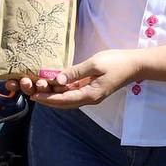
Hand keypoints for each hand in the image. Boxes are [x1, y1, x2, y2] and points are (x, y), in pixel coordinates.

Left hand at [15, 49, 144, 108]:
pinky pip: (73, 92)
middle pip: (63, 102)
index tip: (33, 96)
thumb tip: (58, 80)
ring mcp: (91, 94)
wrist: (136, 64)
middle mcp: (89, 98)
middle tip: (30, 93)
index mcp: (90, 95)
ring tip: (38, 88)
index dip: (47, 98)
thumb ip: (75, 72)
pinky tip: (52, 84)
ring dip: (53, 95)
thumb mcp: (95, 64)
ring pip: (67, 98)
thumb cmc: (117, 62)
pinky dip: (62, 90)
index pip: (63, 100)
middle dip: (46, 99)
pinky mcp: (91, 89)